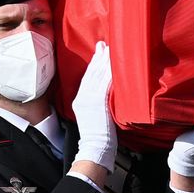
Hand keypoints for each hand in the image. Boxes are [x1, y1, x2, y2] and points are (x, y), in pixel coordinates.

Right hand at [70, 41, 117, 171]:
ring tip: (110, 50)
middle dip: (98, 58)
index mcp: (79, 101)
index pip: (87, 78)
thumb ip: (96, 104)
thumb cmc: (98, 136)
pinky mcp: (97, 103)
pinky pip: (103, 85)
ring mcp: (88, 100)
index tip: (99, 52)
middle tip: (104, 44)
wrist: (94, 147)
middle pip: (91, 73)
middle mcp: (82, 98)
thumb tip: (105, 95)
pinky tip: (114, 65)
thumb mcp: (92, 116)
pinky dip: (109, 74)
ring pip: (97, 76)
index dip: (93, 64)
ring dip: (105, 62)